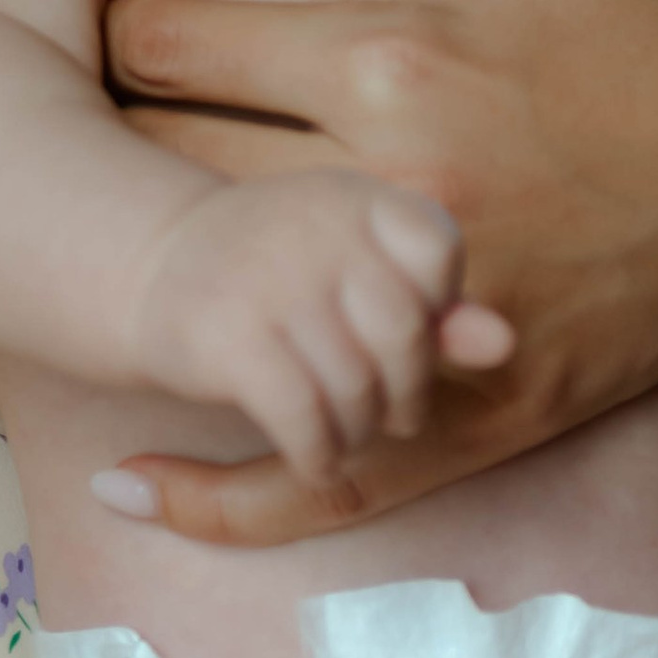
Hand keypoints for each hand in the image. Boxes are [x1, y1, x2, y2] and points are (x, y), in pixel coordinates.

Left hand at [101, 0, 657, 541]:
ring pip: (232, 326)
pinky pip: (331, 475)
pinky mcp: (489, 411)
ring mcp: (446, 321)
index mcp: (394, 58)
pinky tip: (133, 483)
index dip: (105, 30)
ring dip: (143, 296)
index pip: (163, 47)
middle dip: (102, 157)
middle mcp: (407, 198)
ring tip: (92, 257)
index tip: (91, 28)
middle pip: (170, 186)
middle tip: (63, 141)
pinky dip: (223, 497)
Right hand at [128, 170, 510, 490]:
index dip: (437, 303)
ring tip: (349, 436)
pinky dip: (319, 456)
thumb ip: (435, 307)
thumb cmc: (284, 276)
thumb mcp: (360, 269)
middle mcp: (313, 225)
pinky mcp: (226, 336)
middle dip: (408, 390)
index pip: (438, 246)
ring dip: (359, 432)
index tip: (410, 335)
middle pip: (402, 330)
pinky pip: (303, 419)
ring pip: (354, 386)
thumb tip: (504, 344)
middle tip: (396, 416)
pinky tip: (317, 460)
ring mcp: (267, 279)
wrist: (154, 268)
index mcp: (354, 196)